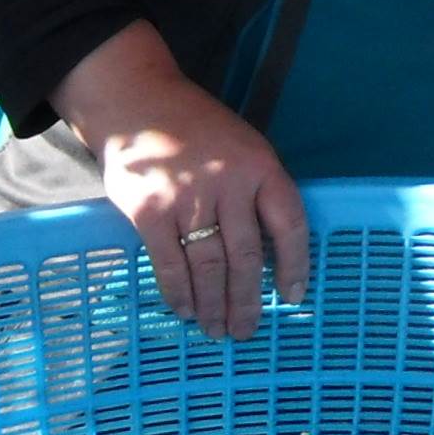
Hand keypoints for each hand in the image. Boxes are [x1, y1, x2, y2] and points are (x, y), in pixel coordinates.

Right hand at [56, 21, 309, 338]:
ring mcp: (188, 198)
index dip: (295, 263)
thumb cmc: (198, 131)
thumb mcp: (243, 148)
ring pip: (208, 266)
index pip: (289, 223)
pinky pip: (170, 263)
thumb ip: (256, 192)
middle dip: (247, 300)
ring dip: (214, 305)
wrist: (138, 104)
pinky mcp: (149, 211)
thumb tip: (271, 253)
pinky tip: (185, 310)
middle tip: (246, 331)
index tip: (294, 295)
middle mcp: (228, 183)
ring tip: (216, 330)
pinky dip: (179, 292)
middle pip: (246, 255)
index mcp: (260, 166)